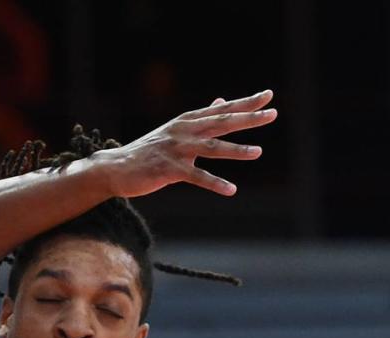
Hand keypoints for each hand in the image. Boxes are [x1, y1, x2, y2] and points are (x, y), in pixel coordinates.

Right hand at [106, 90, 276, 198]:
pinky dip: (214, 183)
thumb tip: (222, 102)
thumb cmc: (148, 151)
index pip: (221, 110)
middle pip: (221, 123)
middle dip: (248, 119)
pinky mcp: (168, 170)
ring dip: (236, 150)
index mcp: (187, 121)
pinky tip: (231, 190)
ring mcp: (176, 150)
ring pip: (211, 148)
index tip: (268, 95)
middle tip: (272, 114)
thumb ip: (201, 118)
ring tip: (258, 152)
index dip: (245, 103)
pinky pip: (196, 177)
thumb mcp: (175, 130)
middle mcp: (183, 131)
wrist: (116, 168)